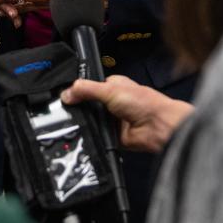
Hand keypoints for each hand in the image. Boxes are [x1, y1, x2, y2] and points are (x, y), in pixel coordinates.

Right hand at [61, 76, 193, 152]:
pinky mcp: (112, 135)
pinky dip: (94, 135)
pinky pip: (97, 136)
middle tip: (71, 109)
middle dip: (80, 108)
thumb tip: (67, 92)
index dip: (77, 90)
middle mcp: (112, 102)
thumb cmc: (145, 103)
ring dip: (88, 122)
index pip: (88, 86)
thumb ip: (86, 89)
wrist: (158, 126)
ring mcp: (112, 119)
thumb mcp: (110, 89)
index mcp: (112, 86)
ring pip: (91, 121)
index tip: (64, 95)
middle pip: (87, 105)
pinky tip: (93, 132)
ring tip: (84, 121)